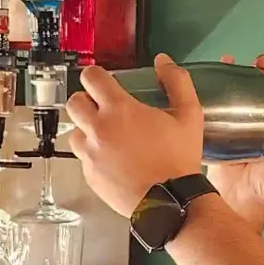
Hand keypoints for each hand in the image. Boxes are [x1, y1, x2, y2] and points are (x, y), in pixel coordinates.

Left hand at [67, 53, 203, 217]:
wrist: (171, 202)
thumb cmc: (179, 160)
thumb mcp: (189, 116)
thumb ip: (177, 82)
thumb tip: (163, 61)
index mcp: (119, 109)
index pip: (91, 77)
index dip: (96, 76)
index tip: (104, 82)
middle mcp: (98, 129)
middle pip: (74, 102)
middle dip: (86, 101)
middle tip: (103, 109)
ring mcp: (91, 154)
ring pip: (74, 132)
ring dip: (86, 130)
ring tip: (106, 137)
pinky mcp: (90, 176)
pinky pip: (83, 159)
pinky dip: (93, 156)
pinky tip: (112, 160)